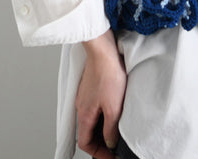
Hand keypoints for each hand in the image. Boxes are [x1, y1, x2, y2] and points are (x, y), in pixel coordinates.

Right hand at [76, 29, 126, 157]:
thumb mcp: (114, 107)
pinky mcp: (91, 87)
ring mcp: (86, 96)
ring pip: (91, 120)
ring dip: (102, 129)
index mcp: (85, 115)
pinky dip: (102, 116)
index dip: (97, 153)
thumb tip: (110, 142)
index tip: (110, 156)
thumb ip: (111, 128)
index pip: (85, 143)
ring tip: (116, 131)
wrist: (104, 49)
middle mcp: (82, 107)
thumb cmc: (108, 74)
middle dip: (100, 143)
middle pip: (87, 133)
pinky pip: (94, 108)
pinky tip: (114, 112)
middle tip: (114, 147)